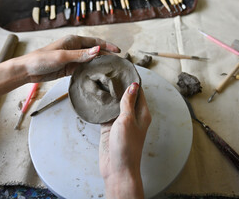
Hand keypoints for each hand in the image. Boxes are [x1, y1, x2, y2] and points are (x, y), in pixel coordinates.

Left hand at [14, 35, 119, 81]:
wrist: (28, 71)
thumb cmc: (41, 59)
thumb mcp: (62, 56)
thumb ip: (80, 55)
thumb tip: (98, 50)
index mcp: (73, 41)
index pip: (95, 42)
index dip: (107, 46)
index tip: (118, 51)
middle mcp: (74, 48)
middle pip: (94, 51)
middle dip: (106, 55)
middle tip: (118, 62)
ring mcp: (73, 58)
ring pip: (90, 60)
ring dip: (100, 63)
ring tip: (111, 69)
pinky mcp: (70, 68)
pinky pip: (84, 68)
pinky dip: (91, 71)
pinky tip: (98, 75)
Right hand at [99, 82, 151, 198]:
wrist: (117, 169)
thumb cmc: (127, 147)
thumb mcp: (128, 121)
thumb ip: (128, 103)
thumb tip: (133, 85)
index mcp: (142, 113)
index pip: (138, 92)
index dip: (132, 80)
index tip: (124, 69)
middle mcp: (132, 116)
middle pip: (126, 96)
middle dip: (119, 86)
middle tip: (109, 72)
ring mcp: (121, 122)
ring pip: (115, 104)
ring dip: (110, 95)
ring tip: (101, 81)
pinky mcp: (110, 128)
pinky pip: (106, 113)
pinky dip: (102, 106)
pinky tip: (96, 98)